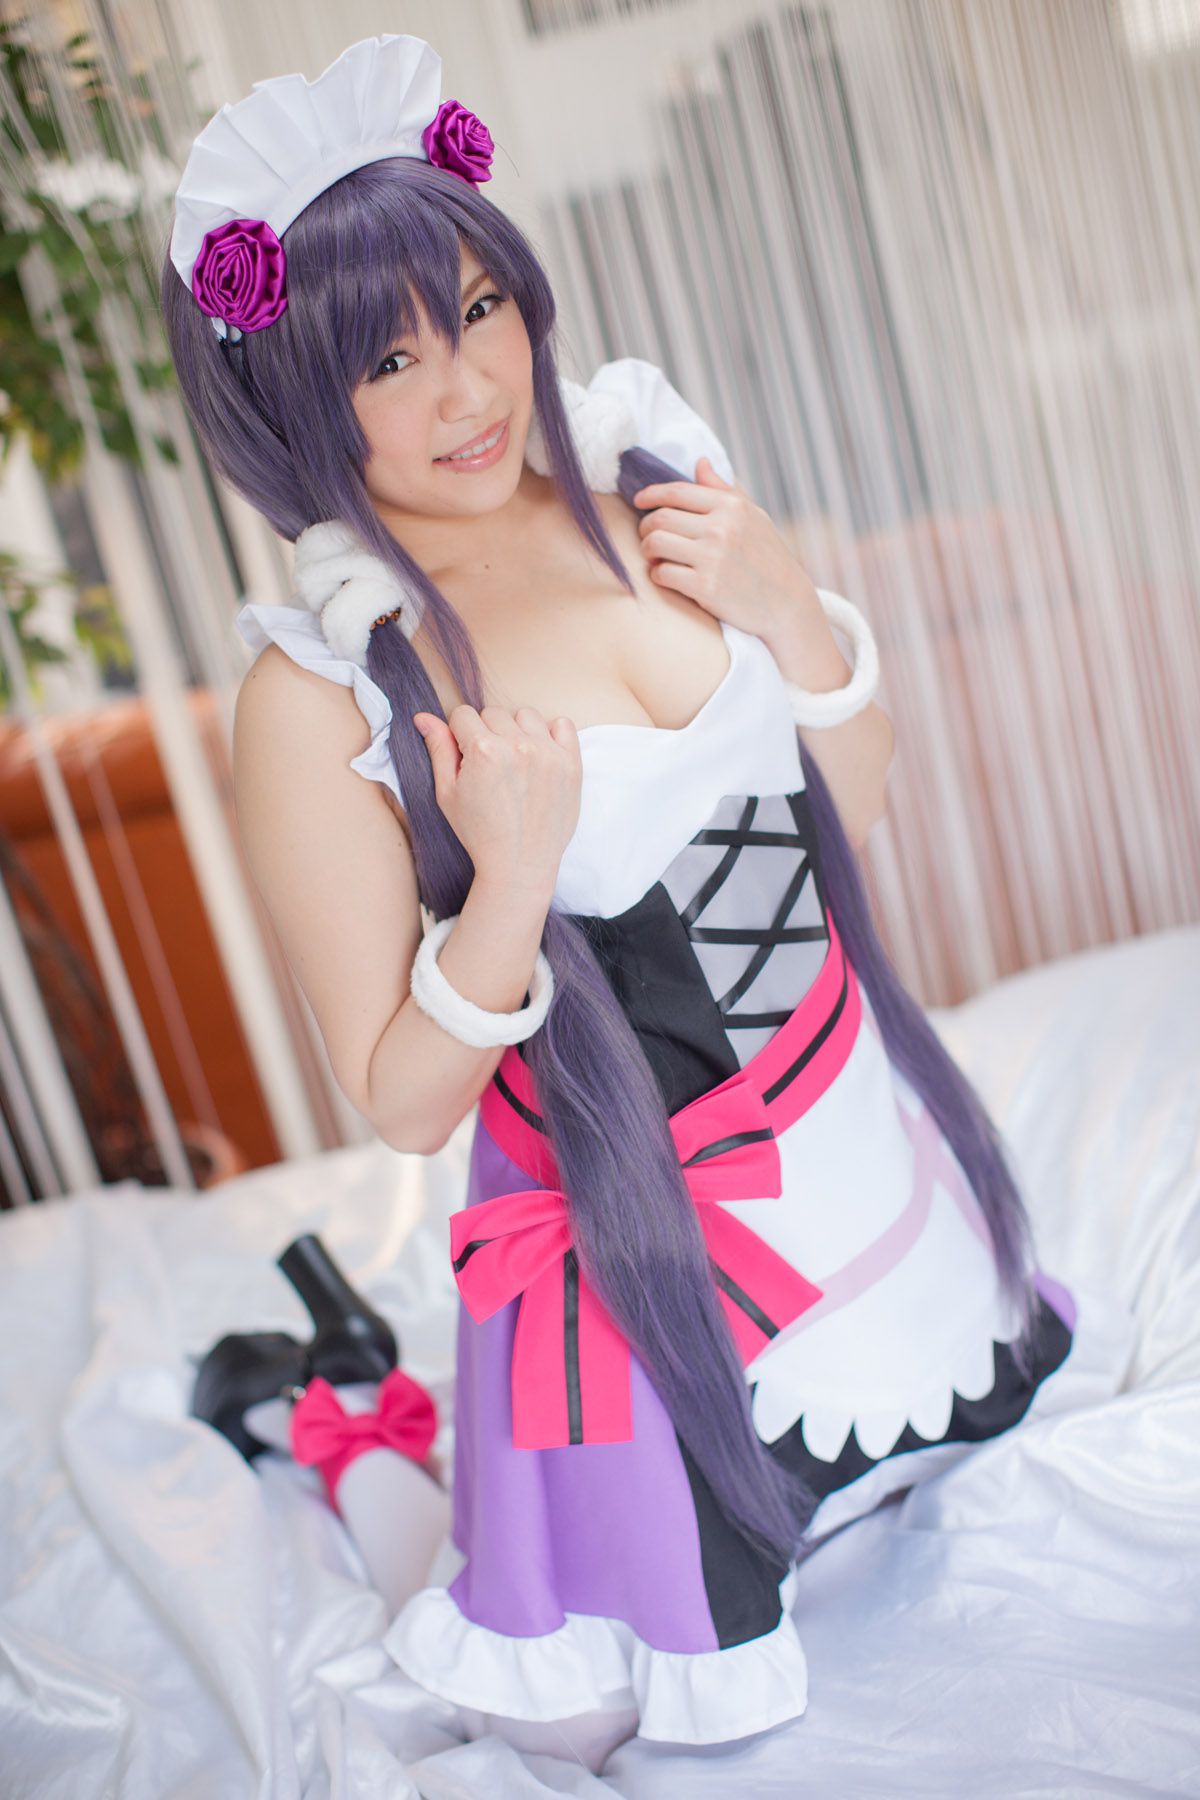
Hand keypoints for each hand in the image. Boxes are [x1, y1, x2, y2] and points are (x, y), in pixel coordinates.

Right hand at [412, 703, 581, 891]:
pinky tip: (540, 757)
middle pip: (493, 713)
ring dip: (517, 731)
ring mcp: (547, 753)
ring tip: (515, 762)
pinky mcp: (571, 763)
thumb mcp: (447, 794)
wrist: (520, 865)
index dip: (460, 735)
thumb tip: (423, 717)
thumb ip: (438, 749)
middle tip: (491, 767)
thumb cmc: (480, 833)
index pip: (463, 714)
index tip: (467, 757)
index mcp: (483, 751)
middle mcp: (517, 746)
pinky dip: (551, 735)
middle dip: (487, 733)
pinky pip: (562, 725)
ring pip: (525, 715)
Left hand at [633, 457, 823, 639]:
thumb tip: (700, 462)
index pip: (678, 492)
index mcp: (731, 506)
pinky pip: (662, 573)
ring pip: (655, 543)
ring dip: (648, 550)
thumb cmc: (768, 558)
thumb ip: (723, 491)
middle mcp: (721, 528)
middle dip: (646, 527)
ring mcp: (712, 557)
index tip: (639, 500)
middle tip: (649, 536)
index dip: (651, 494)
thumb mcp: (753, 517)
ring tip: (655, 556)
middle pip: (660, 518)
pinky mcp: (705, 586)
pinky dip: (658, 574)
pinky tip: (667, 576)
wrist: (786, 602)